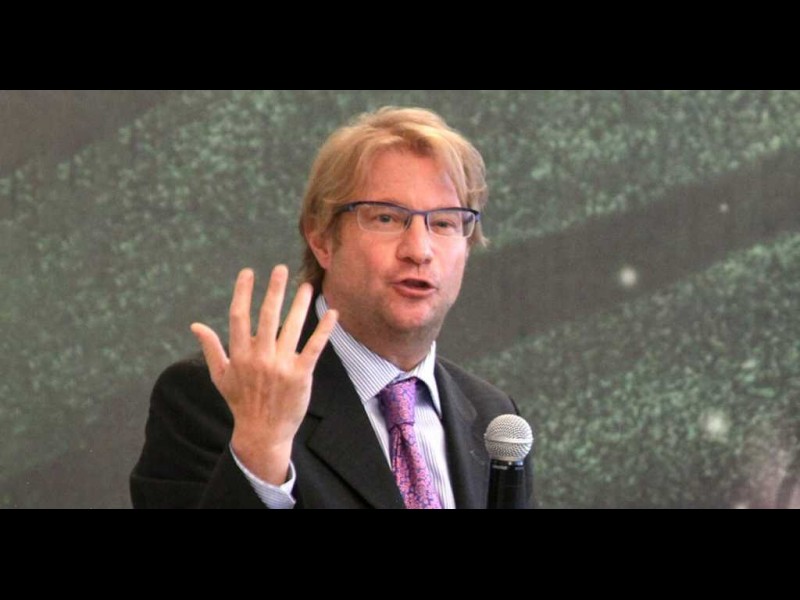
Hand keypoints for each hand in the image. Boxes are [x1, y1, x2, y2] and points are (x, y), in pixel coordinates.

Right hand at [190, 265, 337, 483]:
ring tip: (306, 286)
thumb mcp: (220, 376)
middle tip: (281, 269)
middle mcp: (260, 357)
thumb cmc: (241, 403)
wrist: (262, 433)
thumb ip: (211, 348)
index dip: (243, 292)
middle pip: (267, 316)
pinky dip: (324, 329)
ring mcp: (281, 365)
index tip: (248, 272)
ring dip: (300, 304)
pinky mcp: (301, 374)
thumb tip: (196, 325)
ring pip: (292, 327)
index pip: (239, 315)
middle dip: (274, 290)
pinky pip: (314, 346)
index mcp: (239, 354)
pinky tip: (332, 312)